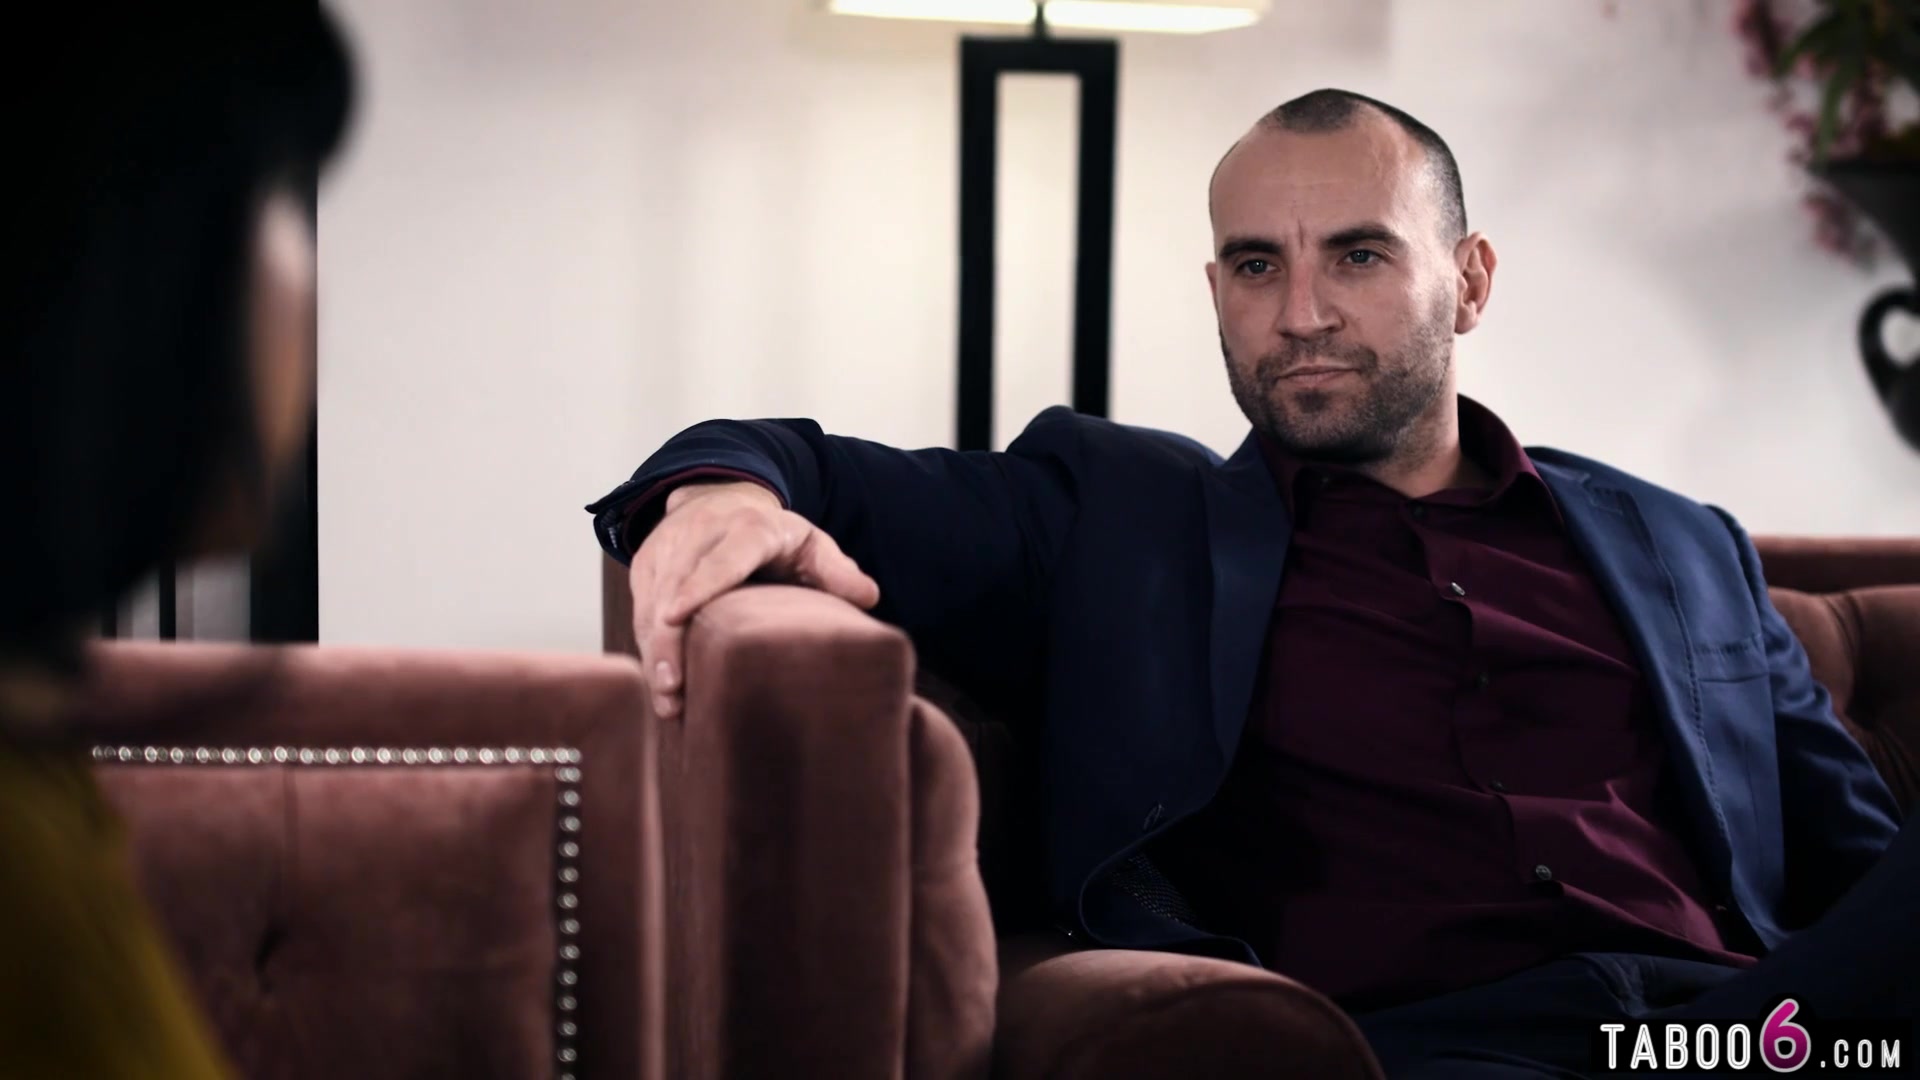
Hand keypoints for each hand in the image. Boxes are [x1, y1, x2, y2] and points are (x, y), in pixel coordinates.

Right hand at [629, 480, 879, 717]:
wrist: (720, 497)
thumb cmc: (774, 535)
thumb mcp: (811, 543)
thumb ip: (837, 569)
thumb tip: (868, 597)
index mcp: (748, 529)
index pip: (721, 558)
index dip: (698, 586)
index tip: (675, 617)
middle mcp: (700, 533)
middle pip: (675, 586)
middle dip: (668, 638)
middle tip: (674, 688)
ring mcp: (666, 548)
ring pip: (650, 603)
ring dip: (655, 653)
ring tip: (668, 701)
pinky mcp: (645, 566)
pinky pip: (639, 611)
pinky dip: (648, 649)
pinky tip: (661, 687)